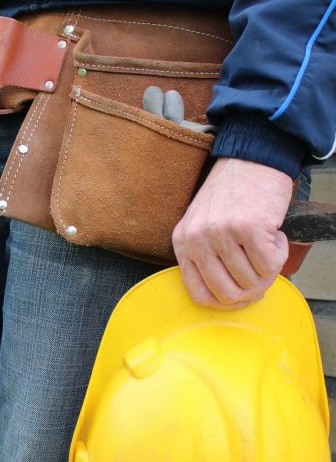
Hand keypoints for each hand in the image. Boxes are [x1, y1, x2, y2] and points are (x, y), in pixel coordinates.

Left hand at [172, 157, 292, 307]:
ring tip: (267, 245)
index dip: (225, 303)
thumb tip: (228, 298)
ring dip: (268, 270)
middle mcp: (198, 239)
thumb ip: (206, 258)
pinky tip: (275, 236)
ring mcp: (222, 233)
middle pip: (227, 294)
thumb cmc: (231, 195)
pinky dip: (279, 256)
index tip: (242, 297)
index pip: (199, 294)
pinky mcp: (249, 227)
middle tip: (263, 275)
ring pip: (251, 281)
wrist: (252, 158)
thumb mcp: (202, 226)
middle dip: (251, 292)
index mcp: (183, 243)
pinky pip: (269, 265)